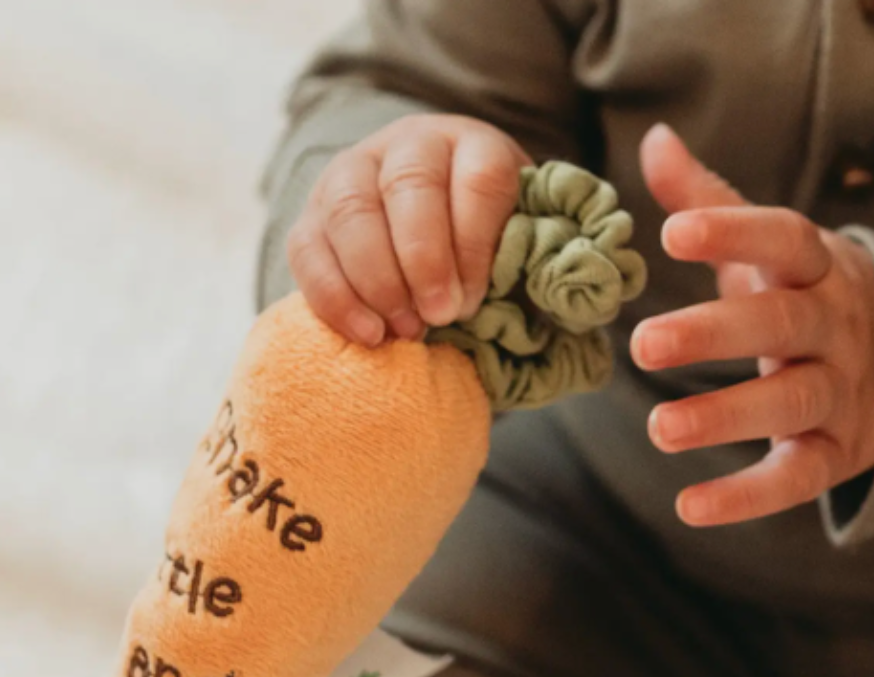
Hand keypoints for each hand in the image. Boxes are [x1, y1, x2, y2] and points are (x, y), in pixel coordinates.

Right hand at [287, 114, 530, 346]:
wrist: (424, 245)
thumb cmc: (482, 256)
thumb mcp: (520, 249)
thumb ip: (540, 268)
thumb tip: (564, 298)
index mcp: (473, 146)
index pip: (478, 176)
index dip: (475, 241)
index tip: (475, 298)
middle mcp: (408, 146)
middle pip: (409, 186)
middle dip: (424, 259)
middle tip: (440, 316)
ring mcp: (352, 175)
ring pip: (351, 211)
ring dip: (378, 279)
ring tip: (405, 330)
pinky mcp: (312, 217)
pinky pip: (309, 250)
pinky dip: (335, 296)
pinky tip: (368, 334)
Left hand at [631, 123, 873, 526]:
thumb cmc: (800, 296)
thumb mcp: (767, 250)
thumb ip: (711, 201)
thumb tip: (655, 140)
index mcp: (814, 268)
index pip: (783, 239)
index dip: (733, 234)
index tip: (674, 232)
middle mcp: (834, 326)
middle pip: (780, 325)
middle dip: (714, 333)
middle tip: (644, 344)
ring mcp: (841, 392)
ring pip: (790, 402)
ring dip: (725, 416)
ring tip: (659, 429)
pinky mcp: (837, 452)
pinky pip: (796, 477)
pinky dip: (747, 496)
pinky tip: (689, 507)